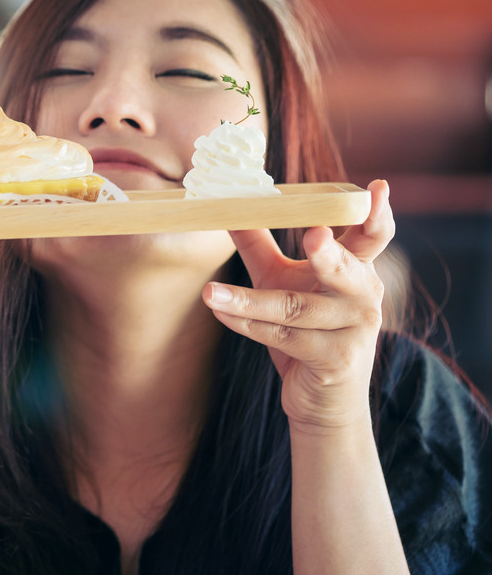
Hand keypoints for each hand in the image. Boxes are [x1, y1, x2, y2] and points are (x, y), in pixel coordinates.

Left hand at [202, 180, 394, 431]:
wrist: (322, 401)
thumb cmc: (306, 330)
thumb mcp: (282, 281)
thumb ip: (260, 245)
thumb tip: (229, 208)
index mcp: (356, 270)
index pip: (372, 237)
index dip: (376, 214)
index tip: (379, 188)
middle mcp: (362, 296)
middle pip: (344, 270)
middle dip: (328, 254)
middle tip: (312, 236)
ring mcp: (352, 331)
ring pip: (293, 309)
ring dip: (248, 300)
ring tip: (210, 292)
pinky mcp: (334, 360)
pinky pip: (282, 337)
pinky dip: (246, 324)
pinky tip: (220, 311)